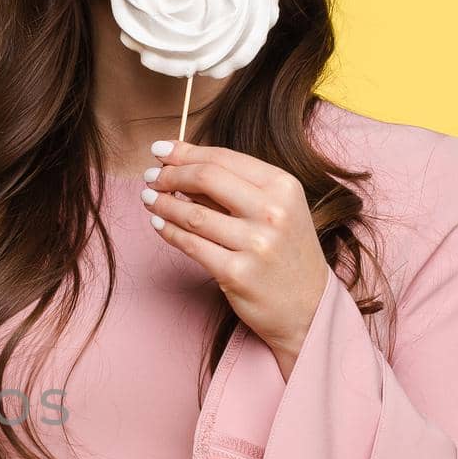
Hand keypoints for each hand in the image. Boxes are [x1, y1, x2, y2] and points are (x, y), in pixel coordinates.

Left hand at [141, 139, 332, 379]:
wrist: (309, 307)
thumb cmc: (285, 253)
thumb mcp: (275, 210)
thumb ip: (234, 188)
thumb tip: (181, 165)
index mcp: (284, 186)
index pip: (223, 158)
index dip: (185, 152)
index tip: (160, 151)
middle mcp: (273, 212)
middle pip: (206, 178)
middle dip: (170, 174)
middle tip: (150, 177)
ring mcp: (256, 244)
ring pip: (193, 214)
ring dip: (163, 203)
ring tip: (148, 198)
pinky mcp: (236, 274)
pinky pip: (191, 245)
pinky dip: (168, 231)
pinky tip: (158, 223)